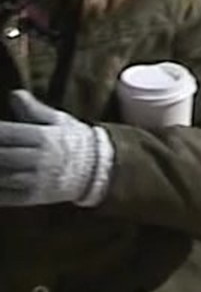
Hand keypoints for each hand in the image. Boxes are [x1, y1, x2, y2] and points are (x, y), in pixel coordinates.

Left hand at [0, 91, 111, 207]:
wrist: (100, 169)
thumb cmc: (75, 140)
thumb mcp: (60, 120)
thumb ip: (34, 109)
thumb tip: (14, 94)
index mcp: (43, 137)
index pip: (7, 133)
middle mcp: (39, 159)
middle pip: (1, 156)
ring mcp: (36, 179)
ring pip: (1, 177)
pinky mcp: (34, 196)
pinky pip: (6, 196)